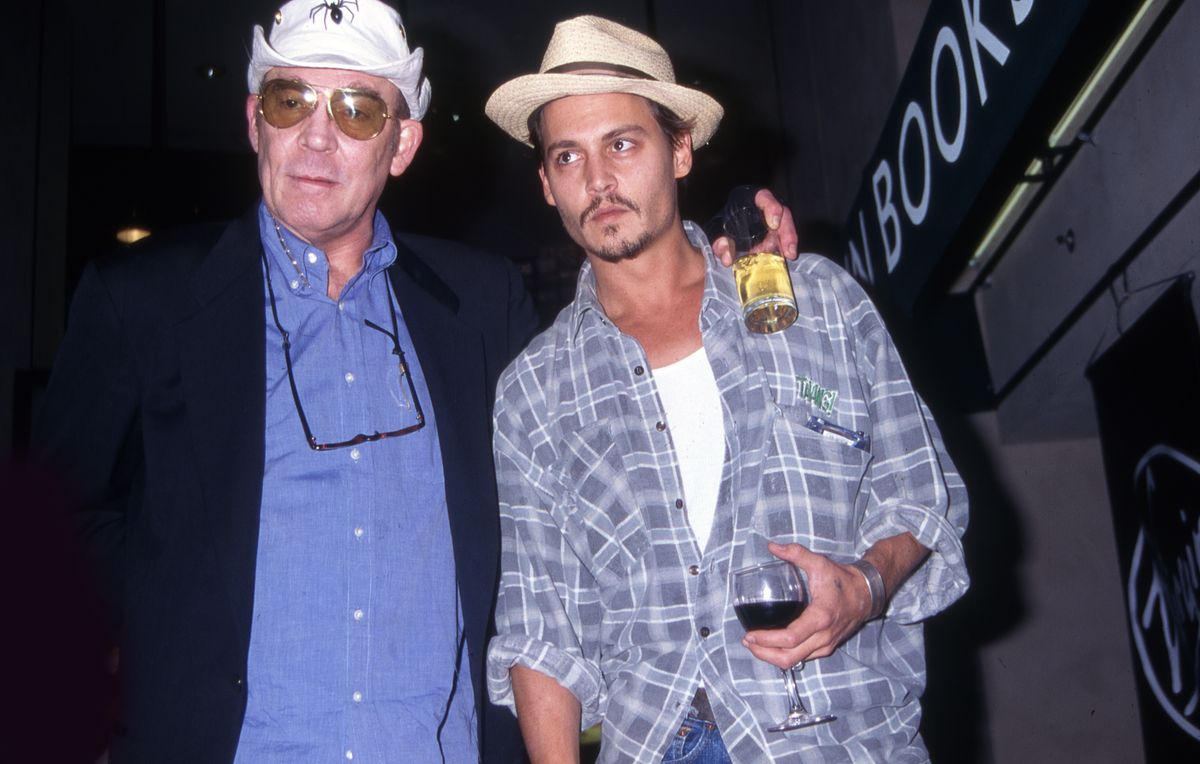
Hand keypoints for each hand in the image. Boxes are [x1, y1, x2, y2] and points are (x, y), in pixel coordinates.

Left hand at [712, 188, 798, 266]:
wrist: (721, 237)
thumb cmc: (719, 229)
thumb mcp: (715, 235)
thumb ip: (719, 244)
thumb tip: (727, 257)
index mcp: (746, 200)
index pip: (763, 196)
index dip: (771, 207)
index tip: (774, 224)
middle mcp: (762, 207)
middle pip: (782, 212)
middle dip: (787, 231)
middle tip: (788, 249)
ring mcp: (771, 218)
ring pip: (786, 225)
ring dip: (789, 241)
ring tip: (789, 255)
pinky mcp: (775, 230)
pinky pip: (783, 237)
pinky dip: (784, 247)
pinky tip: (785, 257)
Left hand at [741, 542, 871, 669]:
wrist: (867, 594)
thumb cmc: (842, 580)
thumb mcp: (819, 563)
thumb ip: (795, 553)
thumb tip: (772, 546)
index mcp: (820, 617)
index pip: (789, 638)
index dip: (766, 640)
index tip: (750, 634)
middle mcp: (823, 636)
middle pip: (788, 657)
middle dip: (763, 653)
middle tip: (747, 641)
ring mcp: (826, 645)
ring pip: (794, 662)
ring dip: (772, 657)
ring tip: (755, 645)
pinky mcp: (827, 647)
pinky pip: (802, 658)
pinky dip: (784, 655)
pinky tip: (773, 646)